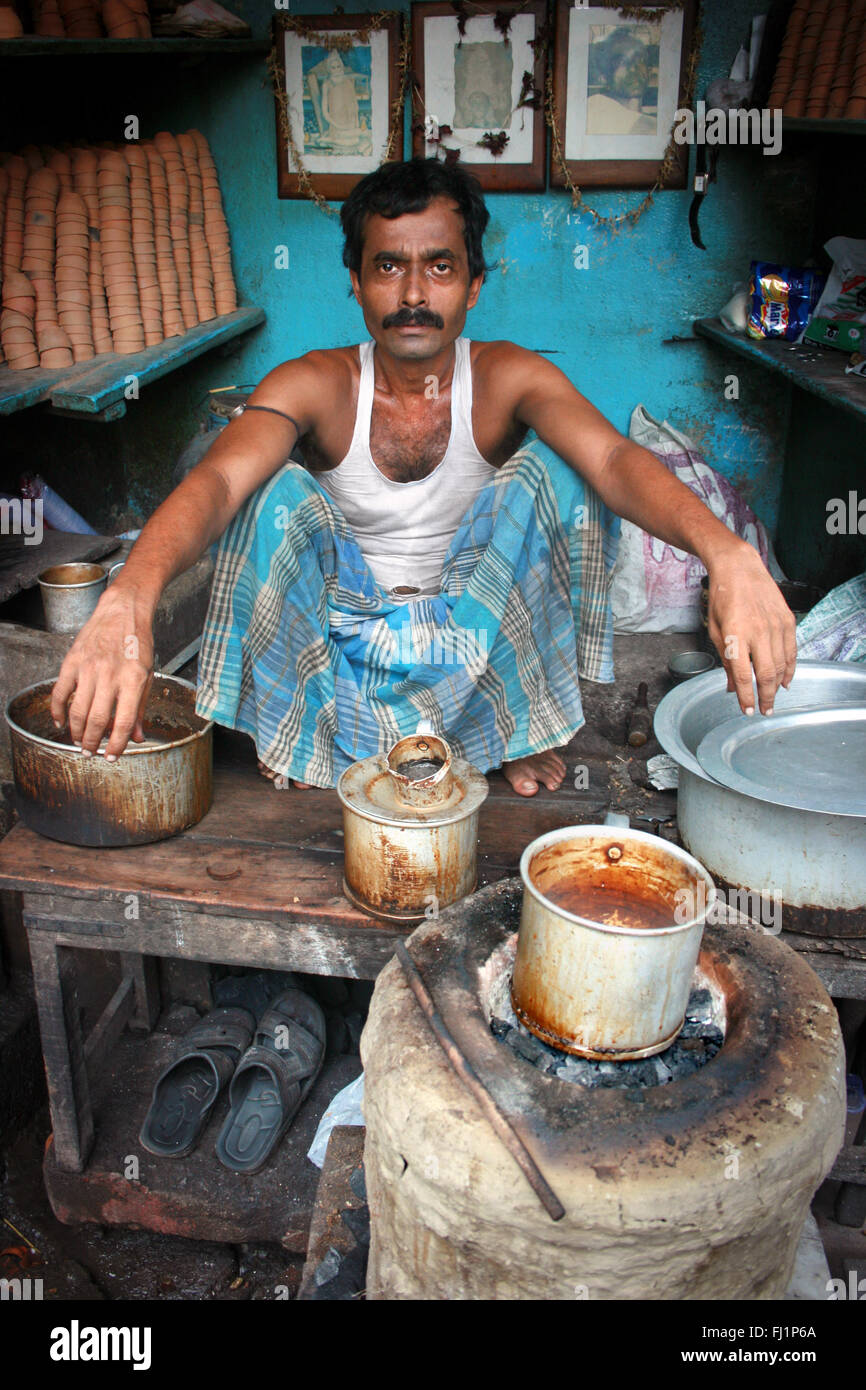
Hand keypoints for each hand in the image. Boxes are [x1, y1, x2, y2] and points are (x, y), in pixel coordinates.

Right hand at [50, 584, 154, 759]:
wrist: (123, 612)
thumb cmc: (138, 643)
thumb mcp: (148, 675)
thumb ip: (141, 708)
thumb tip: (137, 737)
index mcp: (133, 681)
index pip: (123, 722)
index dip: (117, 745)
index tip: (112, 756)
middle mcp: (111, 675)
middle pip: (97, 720)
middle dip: (92, 743)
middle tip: (91, 752)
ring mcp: (89, 668)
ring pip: (78, 710)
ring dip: (76, 731)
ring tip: (79, 741)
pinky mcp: (73, 661)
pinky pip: (60, 692)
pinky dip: (57, 711)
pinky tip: (61, 722)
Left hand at [705, 543, 796, 715]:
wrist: (739, 568)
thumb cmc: (722, 598)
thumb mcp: (714, 630)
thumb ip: (725, 660)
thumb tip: (733, 687)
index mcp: (735, 634)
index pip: (742, 675)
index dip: (745, 697)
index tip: (746, 711)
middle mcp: (758, 631)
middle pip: (766, 674)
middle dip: (765, 697)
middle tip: (764, 711)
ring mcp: (776, 625)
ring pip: (781, 665)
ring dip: (777, 686)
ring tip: (772, 699)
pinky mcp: (788, 620)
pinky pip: (791, 651)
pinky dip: (790, 669)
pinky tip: (785, 682)